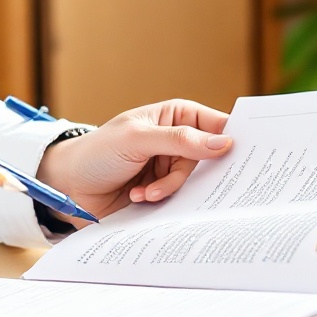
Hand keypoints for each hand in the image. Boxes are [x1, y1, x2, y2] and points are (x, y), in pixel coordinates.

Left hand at [38, 100, 232, 218]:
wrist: (69, 186)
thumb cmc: (98, 151)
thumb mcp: (137, 139)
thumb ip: (179, 140)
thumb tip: (224, 143)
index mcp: (176, 116)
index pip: (216, 122)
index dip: (234, 136)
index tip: (247, 153)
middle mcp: (178, 141)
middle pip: (210, 158)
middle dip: (196, 172)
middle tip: (183, 180)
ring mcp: (170, 168)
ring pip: (195, 183)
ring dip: (169, 188)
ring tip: (145, 191)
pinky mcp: (163, 192)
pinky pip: (180, 200)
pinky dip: (161, 199)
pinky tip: (139, 196)